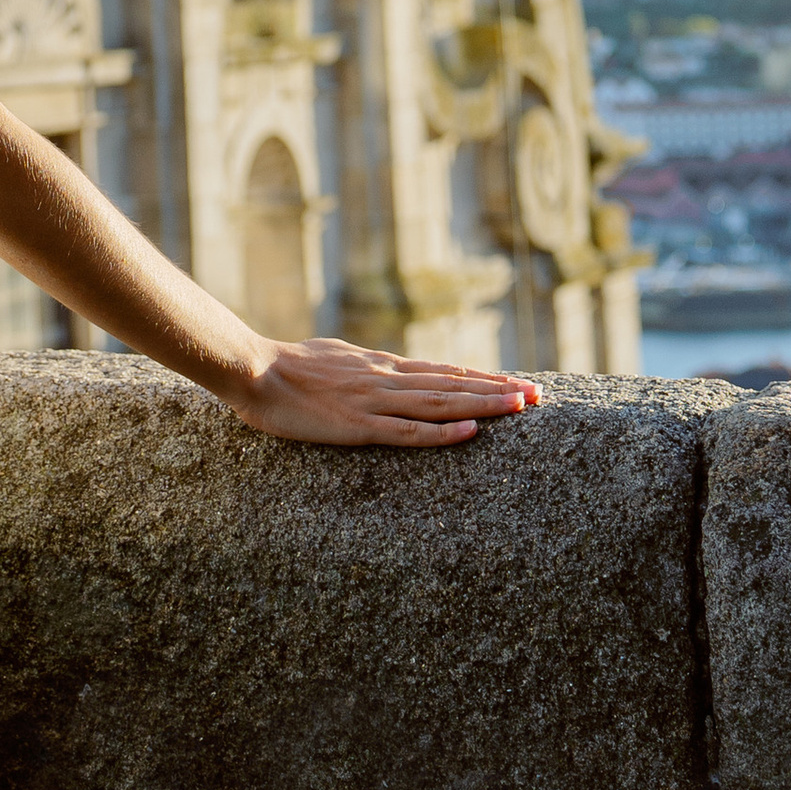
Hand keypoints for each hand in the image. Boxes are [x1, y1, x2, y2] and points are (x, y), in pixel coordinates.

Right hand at [225, 334, 543, 447]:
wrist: (253, 370)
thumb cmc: (282, 366)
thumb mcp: (331, 357)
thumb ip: (361, 366)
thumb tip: (379, 368)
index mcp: (379, 365)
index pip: (442, 370)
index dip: (480, 377)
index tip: (514, 381)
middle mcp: (385, 378)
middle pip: (453, 383)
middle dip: (498, 389)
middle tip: (537, 395)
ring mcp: (374, 401)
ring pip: (440, 402)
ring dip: (483, 404)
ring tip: (520, 406)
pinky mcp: (359, 425)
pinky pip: (408, 432)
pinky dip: (441, 432)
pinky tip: (469, 431)